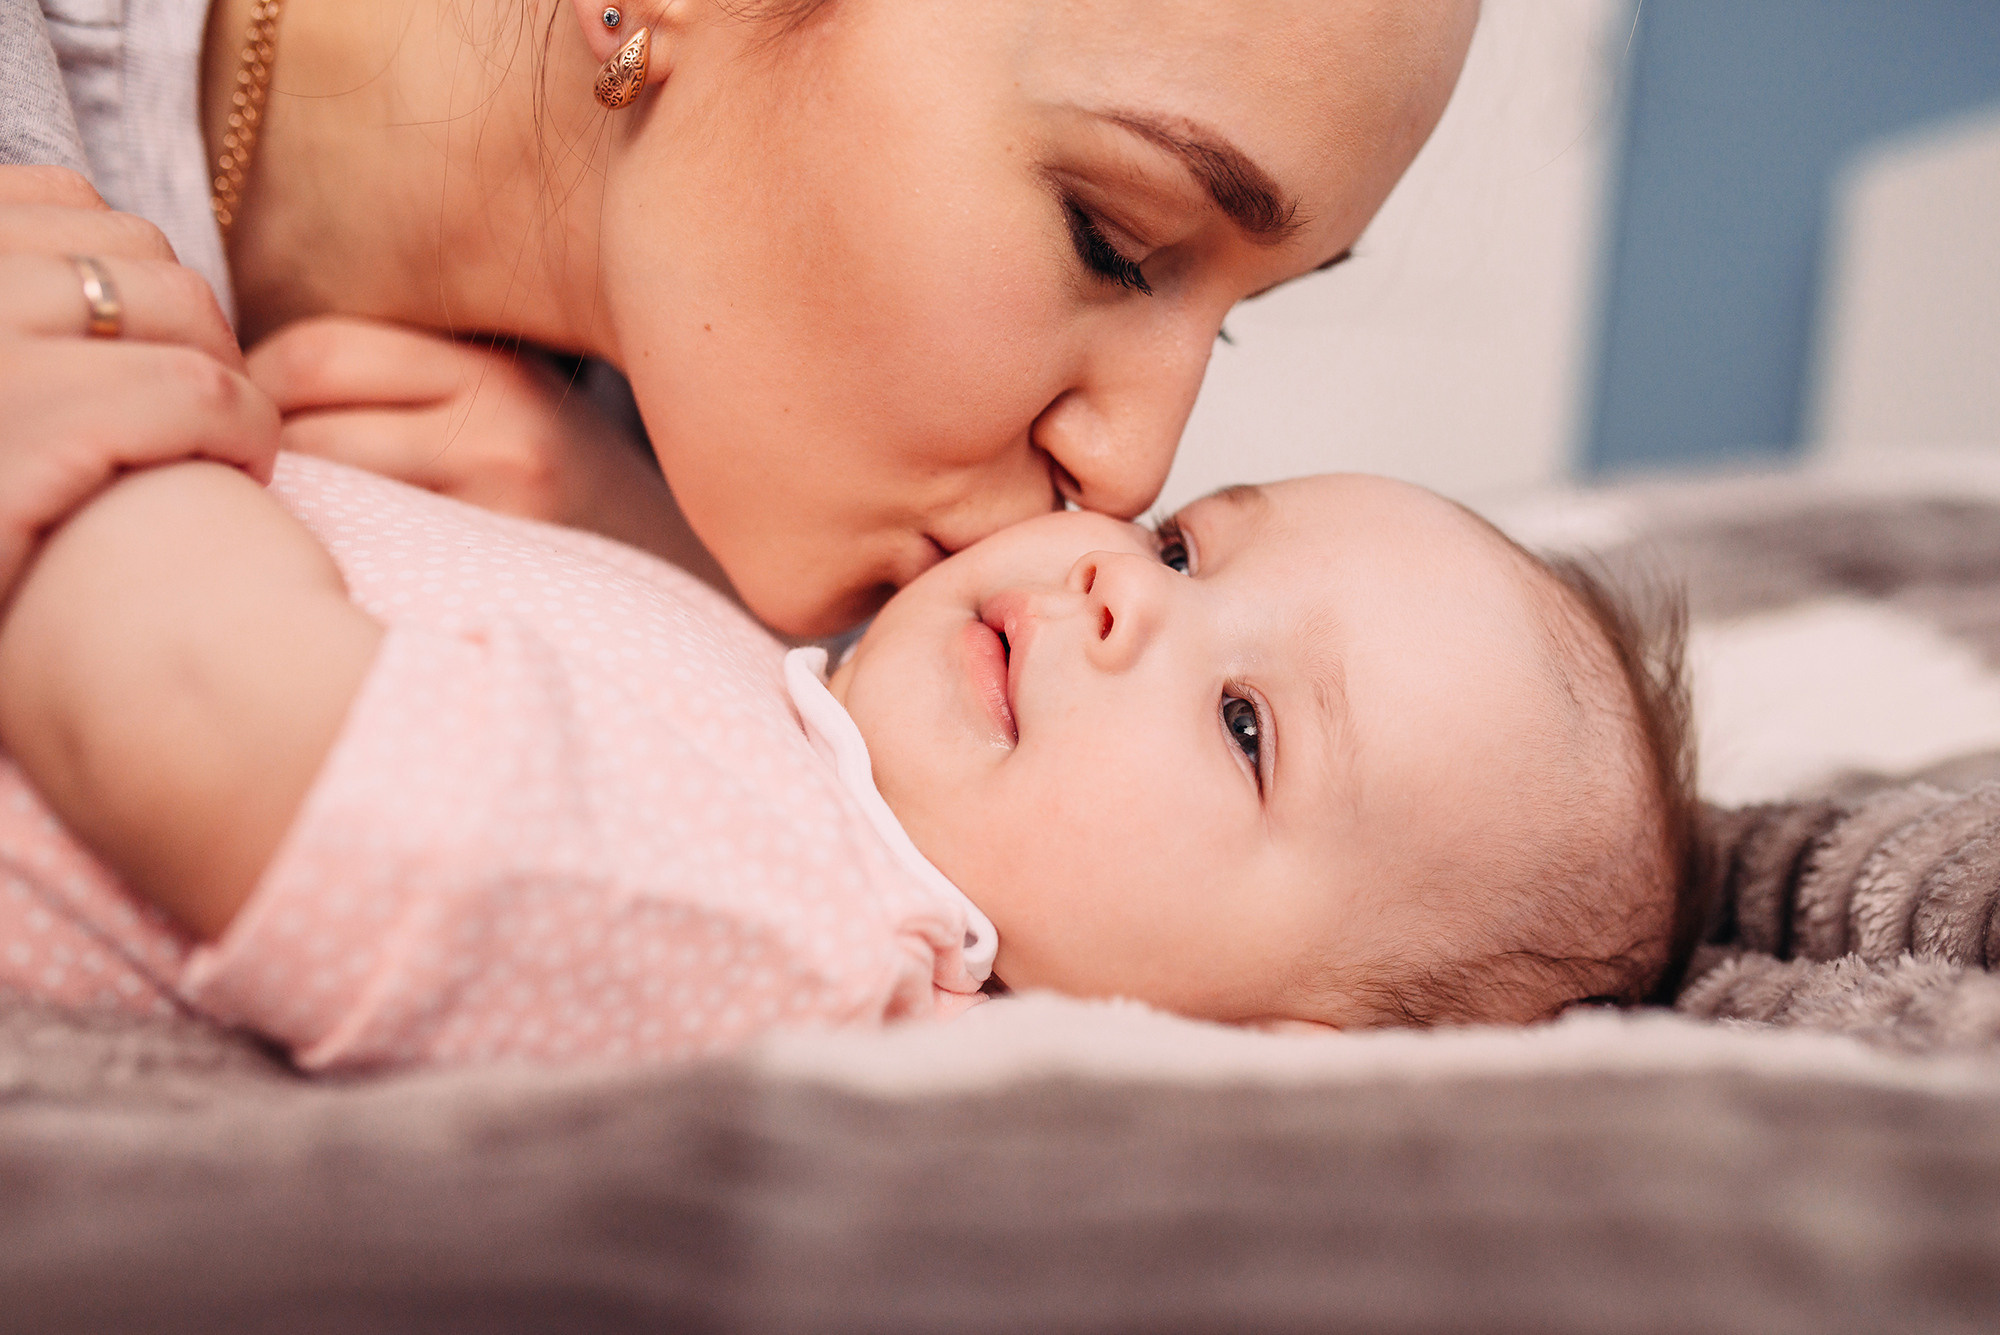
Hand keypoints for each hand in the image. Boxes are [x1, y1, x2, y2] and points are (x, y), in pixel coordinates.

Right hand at [0, 165, 280, 599]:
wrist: (6, 636)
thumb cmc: (4, 522)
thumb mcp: (4, 379)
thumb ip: (25, 305)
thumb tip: (103, 256)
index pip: (60, 200)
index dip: (130, 281)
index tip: (141, 355)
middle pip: (138, 252)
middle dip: (191, 330)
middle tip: (197, 419)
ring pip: (182, 308)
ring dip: (226, 378)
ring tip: (216, 449)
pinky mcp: (33, 428)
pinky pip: (199, 391)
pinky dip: (243, 430)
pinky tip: (237, 479)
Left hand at [246, 316, 731, 591]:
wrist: (695, 604)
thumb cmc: (579, 514)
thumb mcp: (522, 412)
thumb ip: (417, 385)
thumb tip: (247, 382)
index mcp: (500, 374)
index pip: (314, 352)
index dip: (260, 387)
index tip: (260, 431)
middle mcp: (500, 431)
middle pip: (301, 419)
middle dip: (261, 454)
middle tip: (260, 492)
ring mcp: (497, 516)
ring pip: (318, 493)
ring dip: (284, 513)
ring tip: (297, 536)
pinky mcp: (490, 586)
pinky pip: (355, 562)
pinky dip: (326, 564)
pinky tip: (337, 582)